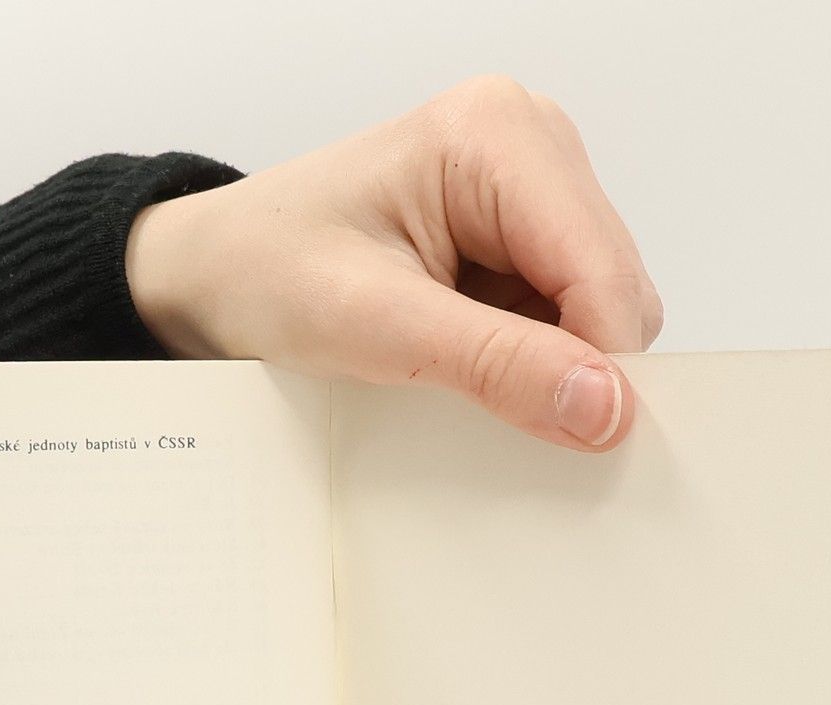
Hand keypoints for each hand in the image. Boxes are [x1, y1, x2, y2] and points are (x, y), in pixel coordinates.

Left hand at [126, 76, 663, 450]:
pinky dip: (528, 361)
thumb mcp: (376, 328)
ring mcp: (532, 191)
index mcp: (500, 134)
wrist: (216, 274)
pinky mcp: (520, 237)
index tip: (578, 443)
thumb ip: (497, 366)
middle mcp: (530, 146)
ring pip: (598, 314)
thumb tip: (604, 407)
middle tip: (484, 408)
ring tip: (450, 371)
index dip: (602, 366)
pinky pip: (565, 321)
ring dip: (545, 367)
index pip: (604, 271)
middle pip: (615, 292)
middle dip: (570, 367)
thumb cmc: (268, 272)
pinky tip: (461, 362)